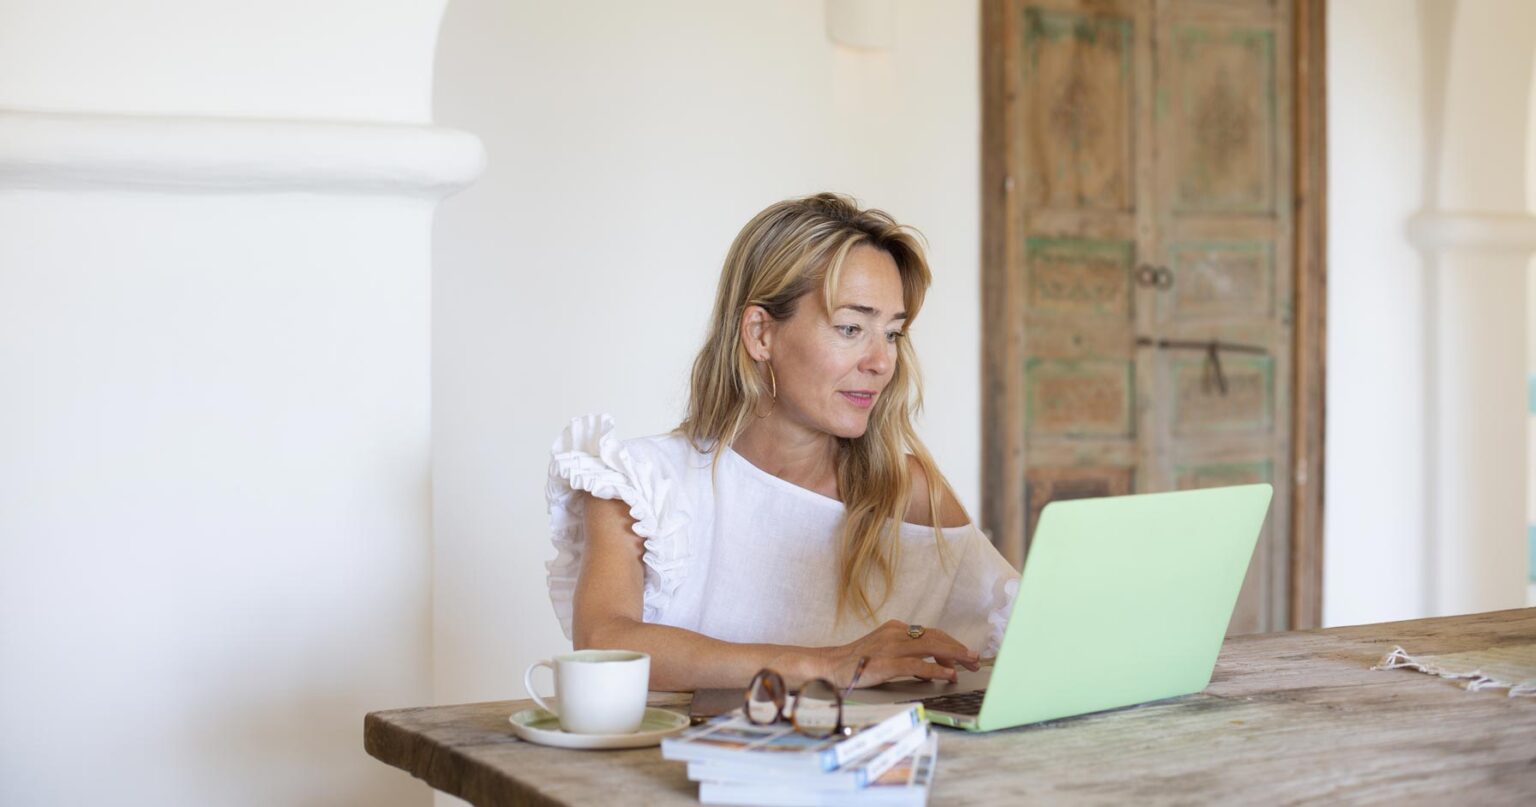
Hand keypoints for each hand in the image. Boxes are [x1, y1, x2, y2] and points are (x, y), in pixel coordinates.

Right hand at [823, 620, 980, 687]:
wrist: (829, 666)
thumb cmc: (856, 662)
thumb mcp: (883, 651)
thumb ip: (906, 655)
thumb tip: (932, 667)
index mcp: (895, 629)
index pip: (931, 633)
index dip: (951, 643)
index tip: (965, 654)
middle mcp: (895, 633)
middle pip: (936, 637)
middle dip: (958, 648)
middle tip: (974, 659)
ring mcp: (891, 647)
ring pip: (931, 647)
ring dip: (954, 656)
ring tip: (968, 664)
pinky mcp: (886, 663)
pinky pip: (917, 665)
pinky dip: (935, 669)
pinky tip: (948, 675)